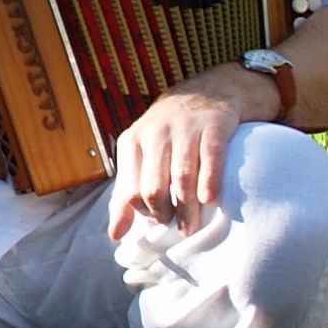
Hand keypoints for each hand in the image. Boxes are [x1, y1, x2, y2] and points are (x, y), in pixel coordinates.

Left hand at [107, 64, 272, 239]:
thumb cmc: (169, 134)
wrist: (207, 91)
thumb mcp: (141, 156)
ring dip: (188, 208)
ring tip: (193, 227)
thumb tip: (114, 235)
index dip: (143, 212)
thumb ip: (126, 194)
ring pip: (181, 176)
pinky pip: (210, 157)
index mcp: (132, 142)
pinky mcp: (213, 125)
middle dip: (165, 215)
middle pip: (154, 187)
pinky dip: (209, 181)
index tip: (158, 223)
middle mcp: (155, 134)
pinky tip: (209, 200)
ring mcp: (184, 128)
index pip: (130, 190)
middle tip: (178, 229)